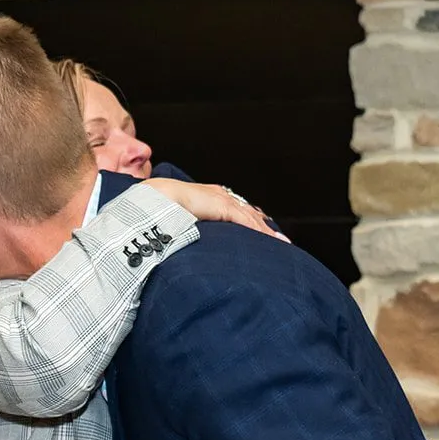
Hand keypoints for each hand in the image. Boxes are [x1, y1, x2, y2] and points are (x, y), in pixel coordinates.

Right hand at [143, 179, 289, 241]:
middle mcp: (221, 195)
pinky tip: (270, 240)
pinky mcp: (224, 207)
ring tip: (281, 243)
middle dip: (265, 226)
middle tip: (281, 240)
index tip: (264, 230)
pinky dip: (259, 231)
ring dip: (267, 232)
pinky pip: (246, 220)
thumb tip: (191, 243)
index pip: (238, 208)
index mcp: (212, 196)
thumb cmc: (163, 210)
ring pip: (252, 217)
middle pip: (250, 212)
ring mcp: (223, 200)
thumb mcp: (183, 218)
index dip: (253, 220)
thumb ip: (193, 226)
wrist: (157, 199)